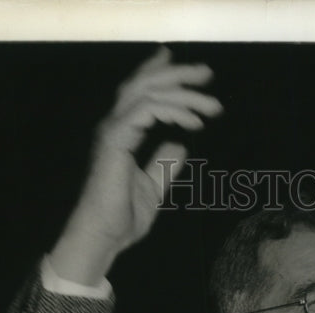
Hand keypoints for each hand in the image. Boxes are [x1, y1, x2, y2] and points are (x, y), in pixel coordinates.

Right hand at [51, 46, 221, 283]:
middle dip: (178, 74)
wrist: (103, 237)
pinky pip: (147, 111)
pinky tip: (193, 122)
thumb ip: (163, 164)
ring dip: (183, 94)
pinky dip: (172, 111)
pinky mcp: (116, 140)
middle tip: (207, 73)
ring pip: (149, 93)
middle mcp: (114, 125)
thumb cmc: (122, 218)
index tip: (192, 74)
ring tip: (211, 106)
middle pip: (145, 83)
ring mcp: (113, 130)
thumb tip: (179, 145)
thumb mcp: (152, 187)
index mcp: (121, 132)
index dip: (162, 74)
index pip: (140, 91)